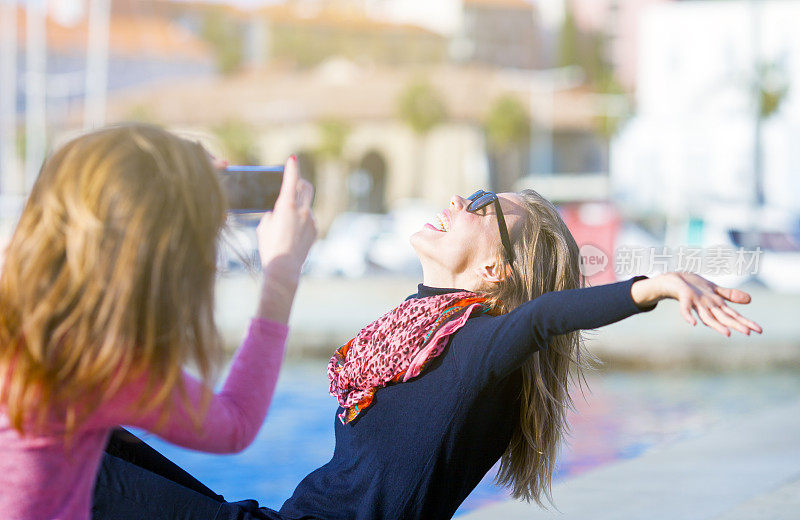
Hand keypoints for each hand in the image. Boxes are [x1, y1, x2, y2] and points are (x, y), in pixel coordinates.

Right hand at [256, 155, 316, 275]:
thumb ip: (272, 214)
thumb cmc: (270, 247)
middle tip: (294, 182)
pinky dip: (302, 220)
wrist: (284, 267)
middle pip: (306, 187)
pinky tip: (293, 233)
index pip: (291, 180)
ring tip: (287, 221)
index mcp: (287, 206)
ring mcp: (311, 220)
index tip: (292, 158)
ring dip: (299, 205)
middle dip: (300, 182)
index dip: (292, 167)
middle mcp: (302, 210)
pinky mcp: (315, 230)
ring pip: (307, 205)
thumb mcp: (264, 227)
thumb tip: (277, 212)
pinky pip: (309, 219)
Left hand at [655, 271, 762, 336]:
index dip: (746, 322)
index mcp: (716, 306)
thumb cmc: (694, 287)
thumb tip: (750, 300)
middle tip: (749, 333)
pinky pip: (686, 309)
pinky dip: (688, 316)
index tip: (760, 330)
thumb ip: (730, 295)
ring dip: (717, 325)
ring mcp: (696, 304)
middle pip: (723, 318)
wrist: (672, 280)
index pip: (734, 315)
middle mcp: (707, 307)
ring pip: (708, 317)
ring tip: (728, 334)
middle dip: (736, 325)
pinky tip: (693, 323)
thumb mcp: (715, 290)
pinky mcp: (684, 298)